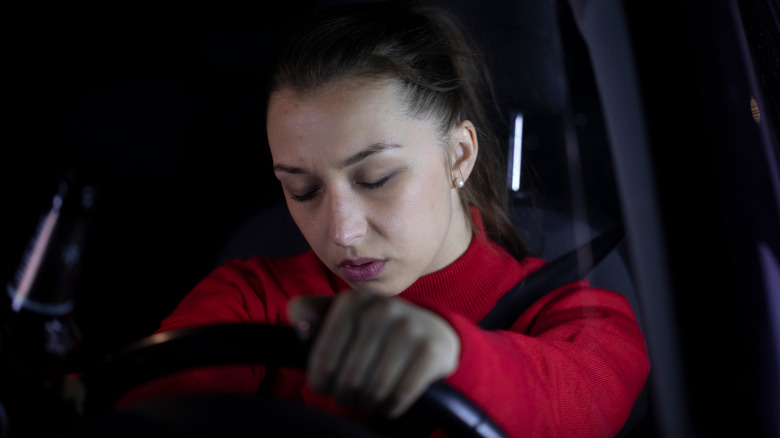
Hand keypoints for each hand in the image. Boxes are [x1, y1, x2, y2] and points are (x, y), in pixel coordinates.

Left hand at [287, 291, 459, 417]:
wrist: (431, 330)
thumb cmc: (372, 329)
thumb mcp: (340, 314)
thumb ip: (308, 312)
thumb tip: (302, 329)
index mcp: (353, 301)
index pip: (323, 357)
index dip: (320, 381)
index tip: (324, 386)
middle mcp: (382, 308)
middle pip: (349, 378)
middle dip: (345, 395)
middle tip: (348, 395)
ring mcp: (410, 328)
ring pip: (374, 390)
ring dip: (368, 403)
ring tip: (368, 398)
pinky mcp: (431, 350)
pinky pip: (400, 395)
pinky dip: (391, 406)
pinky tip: (390, 401)